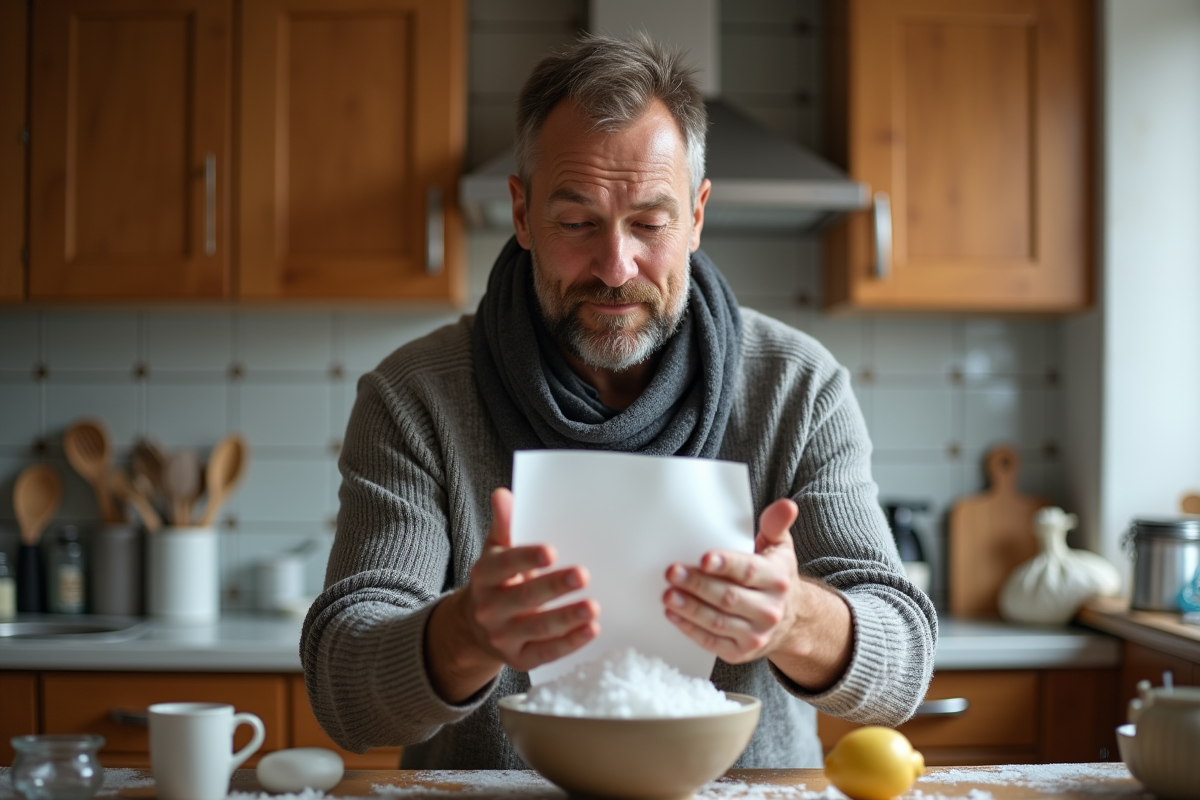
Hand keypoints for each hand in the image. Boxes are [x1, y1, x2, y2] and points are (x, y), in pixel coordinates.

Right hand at [427, 488, 599, 700]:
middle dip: (554, 587)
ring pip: (538, 628)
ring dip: (567, 618)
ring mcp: (503, 636)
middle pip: (524, 597)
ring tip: (593, 607)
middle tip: (583, 575)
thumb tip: (503, 494)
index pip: (504, 565)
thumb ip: (504, 525)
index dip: (526, 558)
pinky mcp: (520, 659)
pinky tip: (591, 629)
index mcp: (484, 576)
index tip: (551, 551)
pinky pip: (546, 653)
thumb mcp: (496, 551)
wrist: (475, 628)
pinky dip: (569, 643)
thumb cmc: (498, 581)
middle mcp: (490, 608)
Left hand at [662, 497, 851, 688]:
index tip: (704, 558)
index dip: (726, 564)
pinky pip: (711, 642)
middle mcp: (769, 609)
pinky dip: (690, 629)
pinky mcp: (740, 652)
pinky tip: (673, 614)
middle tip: (672, 572)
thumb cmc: (775, 577)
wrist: (792, 621)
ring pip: (717, 621)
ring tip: (667, 594)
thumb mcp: (780, 548)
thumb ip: (776, 525)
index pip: (749, 571)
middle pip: (728, 597)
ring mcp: (755, 634)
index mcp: (777, 579)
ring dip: (689, 608)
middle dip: (697, 584)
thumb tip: (785, 506)